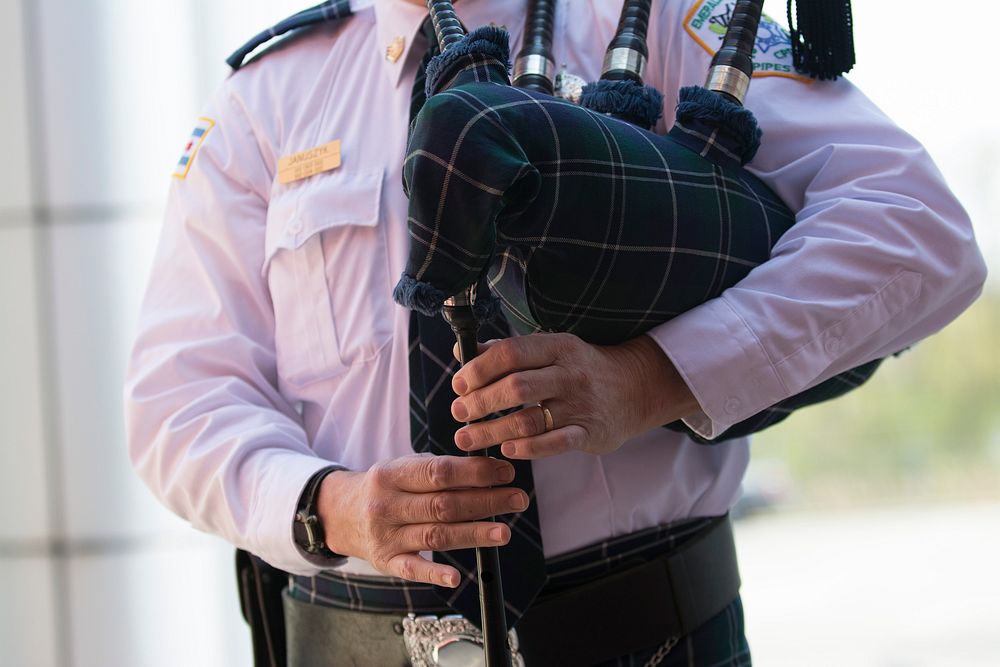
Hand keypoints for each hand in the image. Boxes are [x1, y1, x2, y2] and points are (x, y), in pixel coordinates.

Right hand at [316, 453, 527, 586]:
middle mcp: (387, 505)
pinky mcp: (386, 562)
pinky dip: (434, 573)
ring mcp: (386, 535)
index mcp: (392, 474)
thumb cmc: (386, 487)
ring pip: (435, 535)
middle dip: (485, 501)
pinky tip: (456, 577)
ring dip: (473, 534)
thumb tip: (489, 469)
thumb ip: (438, 469)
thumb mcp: (402, 468)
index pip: (439, 472)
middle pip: (443, 504)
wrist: (340, 514)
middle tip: (518, 499)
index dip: (475, 472)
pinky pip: (412, 570)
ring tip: (504, 532)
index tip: (506, 472)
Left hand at [450, 332, 698, 458]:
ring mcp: (580, 405)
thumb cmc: (581, 368)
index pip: (510, 353)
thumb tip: (462, 351)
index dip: (478, 369)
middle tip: (458, 412)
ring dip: (491, 431)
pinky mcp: (589, 433)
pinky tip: (505, 449)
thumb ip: (508, 351)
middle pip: (516, 387)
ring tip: (467, 438)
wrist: (635, 388)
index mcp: (557, 347)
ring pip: (528, 420)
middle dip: (480, 402)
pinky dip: (525, 449)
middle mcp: (569, 374)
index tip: (459, 384)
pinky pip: (553, 444)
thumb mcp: (551, 350)